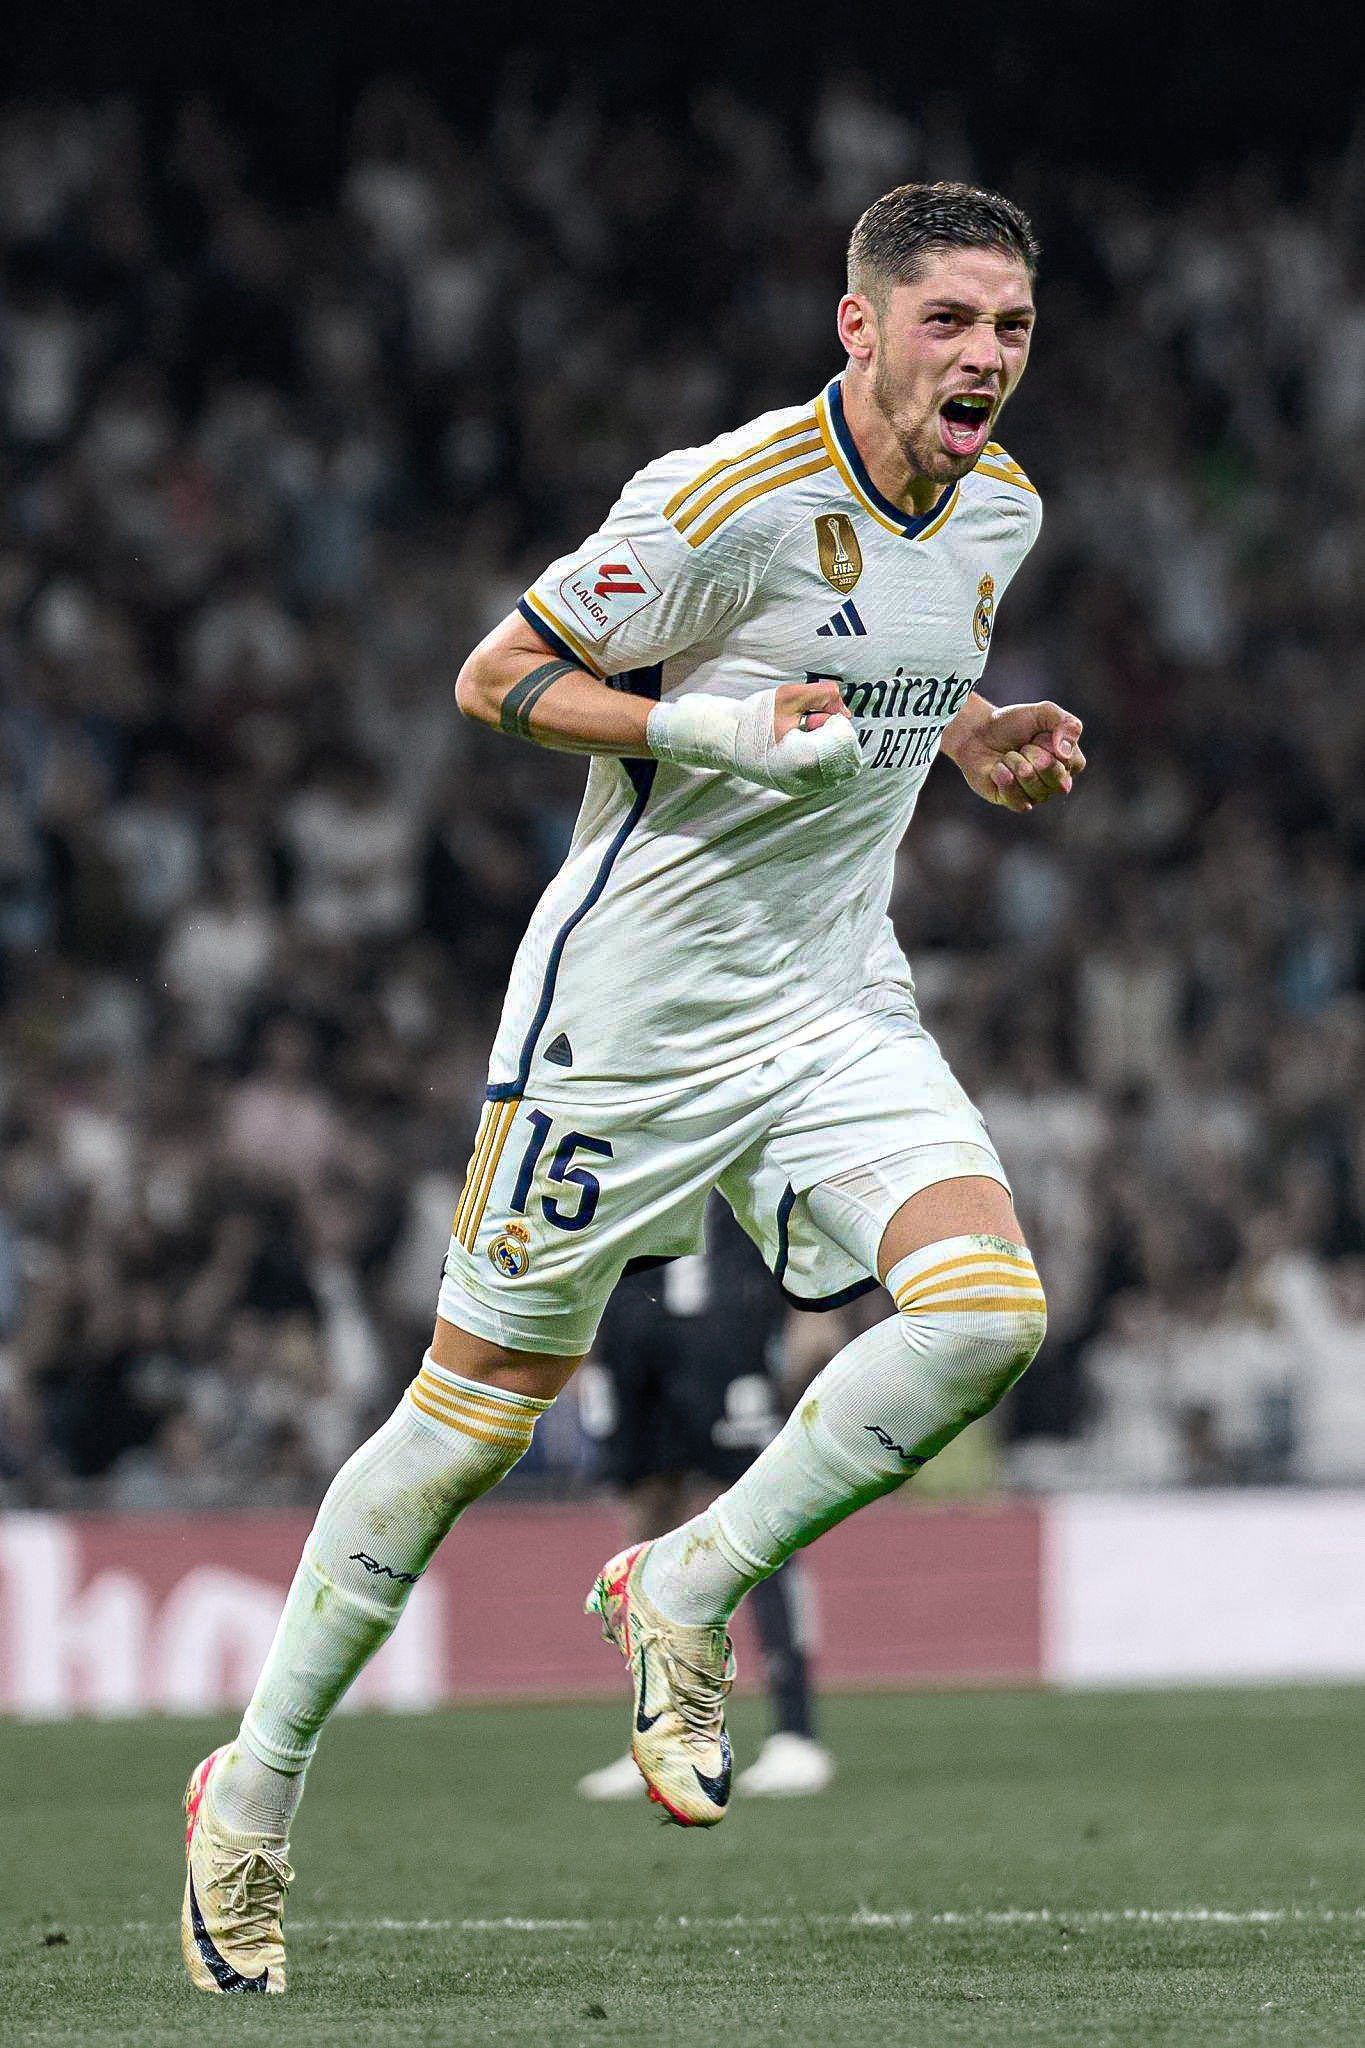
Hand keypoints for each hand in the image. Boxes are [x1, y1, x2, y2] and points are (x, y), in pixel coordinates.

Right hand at [752, 680, 861, 792]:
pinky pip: (825, 774)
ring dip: (827, 746)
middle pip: (844, 752)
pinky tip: (800, 748)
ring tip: (802, 736)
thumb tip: (845, 713)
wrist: (726, 739)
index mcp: (807, 758)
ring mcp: (803, 787)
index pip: (844, 737)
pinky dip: (821, 758)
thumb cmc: (756, 717)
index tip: (814, 715)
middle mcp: (808, 779)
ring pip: (837, 765)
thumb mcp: (789, 696)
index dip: (833, 719)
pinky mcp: (798, 790)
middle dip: (832, 734)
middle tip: (809, 724)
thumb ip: (824, 696)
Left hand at [944, 698, 1085, 813]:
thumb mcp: (1044, 712)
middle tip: (1022, 746)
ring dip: (1014, 761)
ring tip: (1009, 755)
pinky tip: (998, 769)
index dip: (1049, 743)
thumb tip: (1065, 754)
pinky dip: (1001, 775)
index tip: (1038, 735)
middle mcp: (1056, 783)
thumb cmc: (1013, 723)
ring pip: (1030, 782)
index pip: (1070, 761)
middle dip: (1031, 752)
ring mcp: (1036, 795)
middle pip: (1052, 773)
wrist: (978, 733)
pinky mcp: (1016, 803)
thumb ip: (1067, 724)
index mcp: (1068, 763)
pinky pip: (1014, 796)